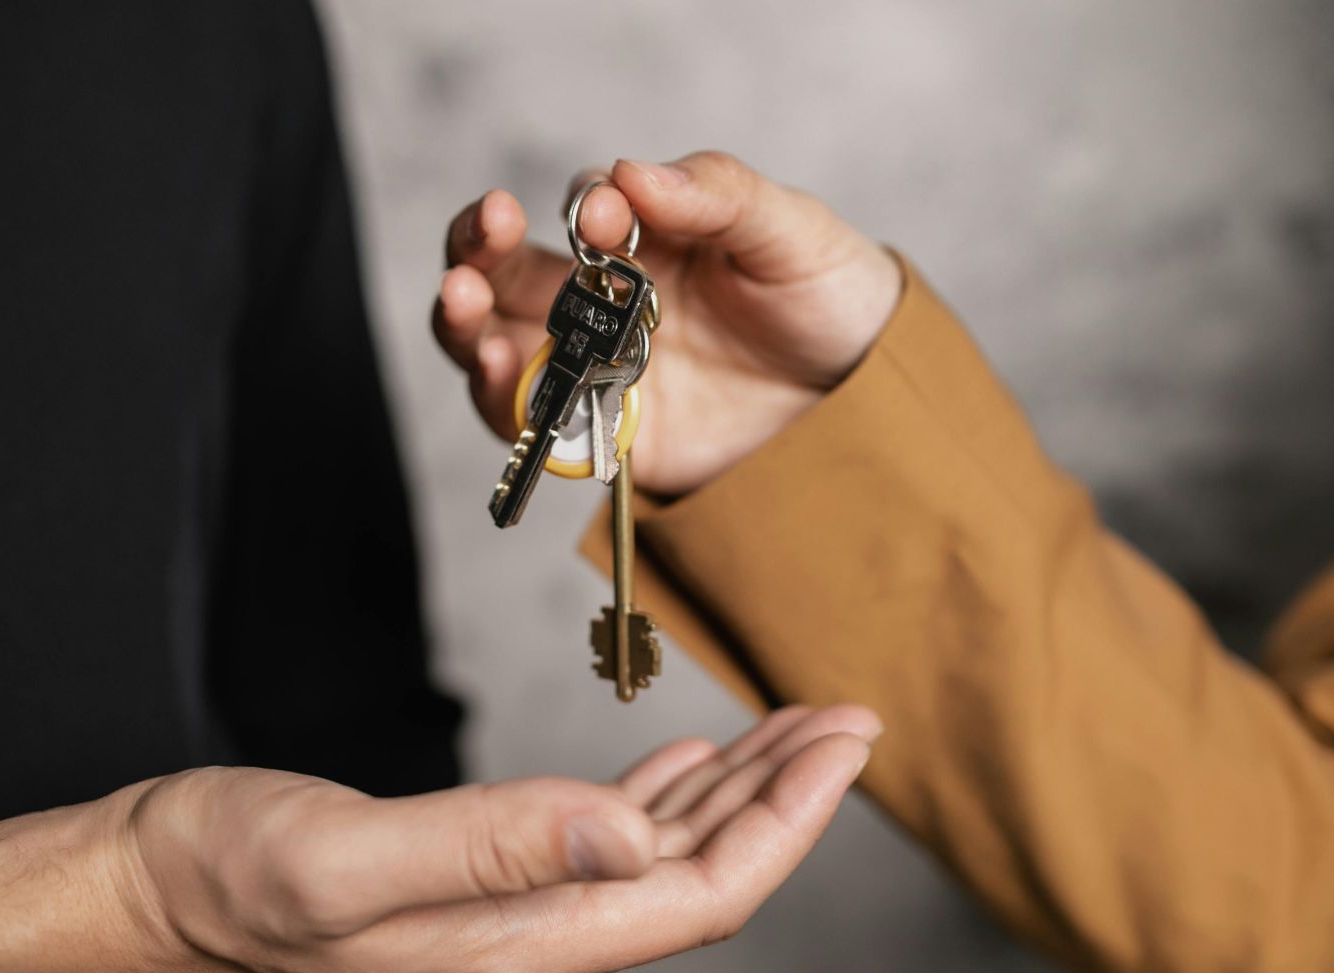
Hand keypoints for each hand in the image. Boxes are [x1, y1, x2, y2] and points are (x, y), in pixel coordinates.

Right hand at [124, 704, 879, 972]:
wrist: (150, 890)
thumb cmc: (229, 870)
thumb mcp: (350, 856)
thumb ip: (493, 844)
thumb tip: (633, 837)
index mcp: (514, 941)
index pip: (695, 894)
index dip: (784, 823)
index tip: (842, 745)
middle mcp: (526, 940)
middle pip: (695, 880)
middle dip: (784, 802)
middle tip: (848, 722)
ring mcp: (503, 915)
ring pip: (656, 861)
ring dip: (733, 796)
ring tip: (794, 733)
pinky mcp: (476, 881)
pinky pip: (600, 846)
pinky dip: (660, 799)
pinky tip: (686, 767)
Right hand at [433, 152, 902, 496]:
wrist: (870, 403)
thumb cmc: (827, 297)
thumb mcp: (788, 230)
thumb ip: (716, 194)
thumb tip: (632, 172)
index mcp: (644, 240)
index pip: (583, 210)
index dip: (583, 207)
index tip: (607, 217)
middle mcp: (603, 303)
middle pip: (507, 272)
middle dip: (478, 248)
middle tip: (485, 231)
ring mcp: (597, 372)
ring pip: (498, 344)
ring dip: (466, 323)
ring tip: (463, 304)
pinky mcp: (606, 438)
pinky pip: (534, 424)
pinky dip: (504, 400)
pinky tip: (500, 372)